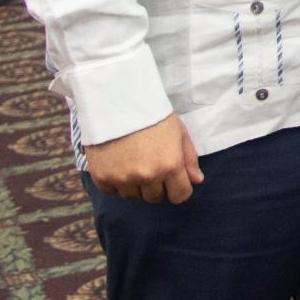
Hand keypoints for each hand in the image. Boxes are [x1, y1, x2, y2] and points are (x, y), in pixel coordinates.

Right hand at [84, 114, 202, 203]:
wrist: (118, 101)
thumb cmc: (153, 115)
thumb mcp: (179, 132)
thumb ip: (189, 159)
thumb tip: (196, 181)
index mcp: (170, 166)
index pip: (180, 196)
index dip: (179, 188)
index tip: (174, 179)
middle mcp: (147, 176)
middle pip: (155, 198)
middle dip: (157, 186)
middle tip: (152, 166)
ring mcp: (123, 179)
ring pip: (133, 196)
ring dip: (136, 185)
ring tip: (134, 163)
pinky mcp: (102, 177)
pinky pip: (112, 191)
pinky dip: (116, 182)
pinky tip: (119, 164)